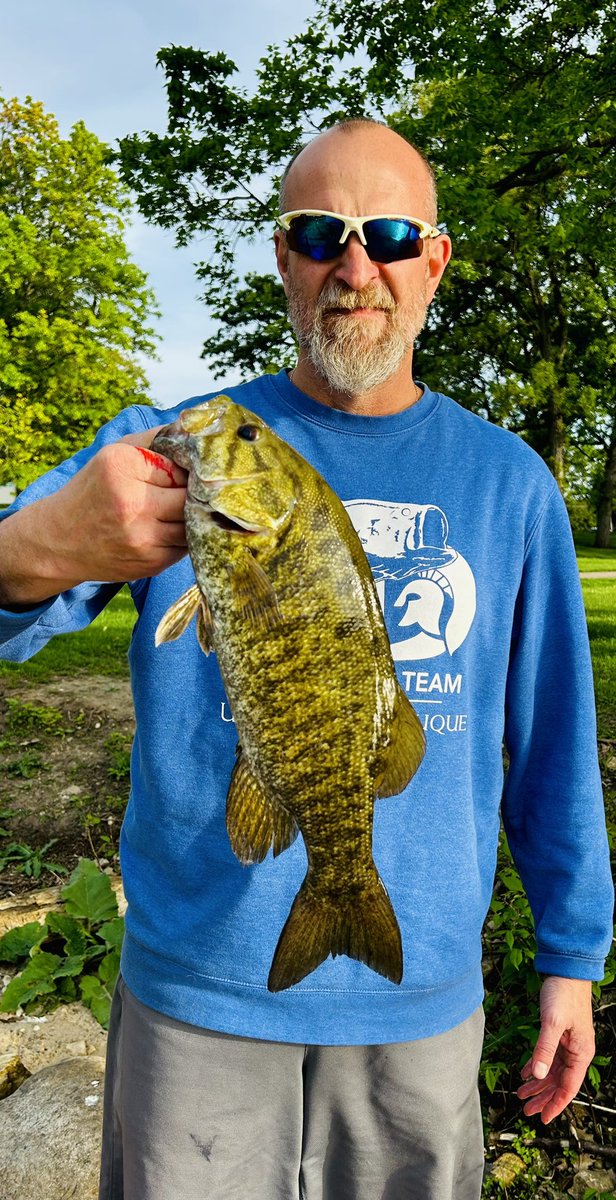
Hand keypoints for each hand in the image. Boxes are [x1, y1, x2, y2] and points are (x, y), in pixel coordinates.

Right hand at [0, 425, 188, 605]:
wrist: (59, 540)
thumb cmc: (94, 491)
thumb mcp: (114, 455)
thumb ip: (155, 440)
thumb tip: (196, 433)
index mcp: (121, 467)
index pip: (180, 466)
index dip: (186, 471)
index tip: (182, 474)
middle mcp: (132, 503)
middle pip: (191, 496)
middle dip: (195, 494)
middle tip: (191, 493)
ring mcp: (143, 538)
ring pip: (194, 523)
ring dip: (191, 517)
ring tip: (176, 511)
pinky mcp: (151, 563)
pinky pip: (186, 546)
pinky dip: (183, 538)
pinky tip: (166, 530)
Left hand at [517, 976, 594, 1123]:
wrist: (567, 971)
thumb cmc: (563, 994)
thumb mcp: (552, 1022)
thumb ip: (544, 1049)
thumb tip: (538, 1075)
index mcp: (581, 1053)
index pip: (568, 1088)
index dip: (555, 1105)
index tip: (542, 1118)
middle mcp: (577, 1052)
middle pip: (559, 1083)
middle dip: (543, 1097)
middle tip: (525, 1110)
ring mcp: (569, 1044)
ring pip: (552, 1071)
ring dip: (537, 1083)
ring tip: (521, 1094)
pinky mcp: (560, 1035)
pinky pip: (548, 1057)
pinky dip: (536, 1066)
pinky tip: (524, 1073)